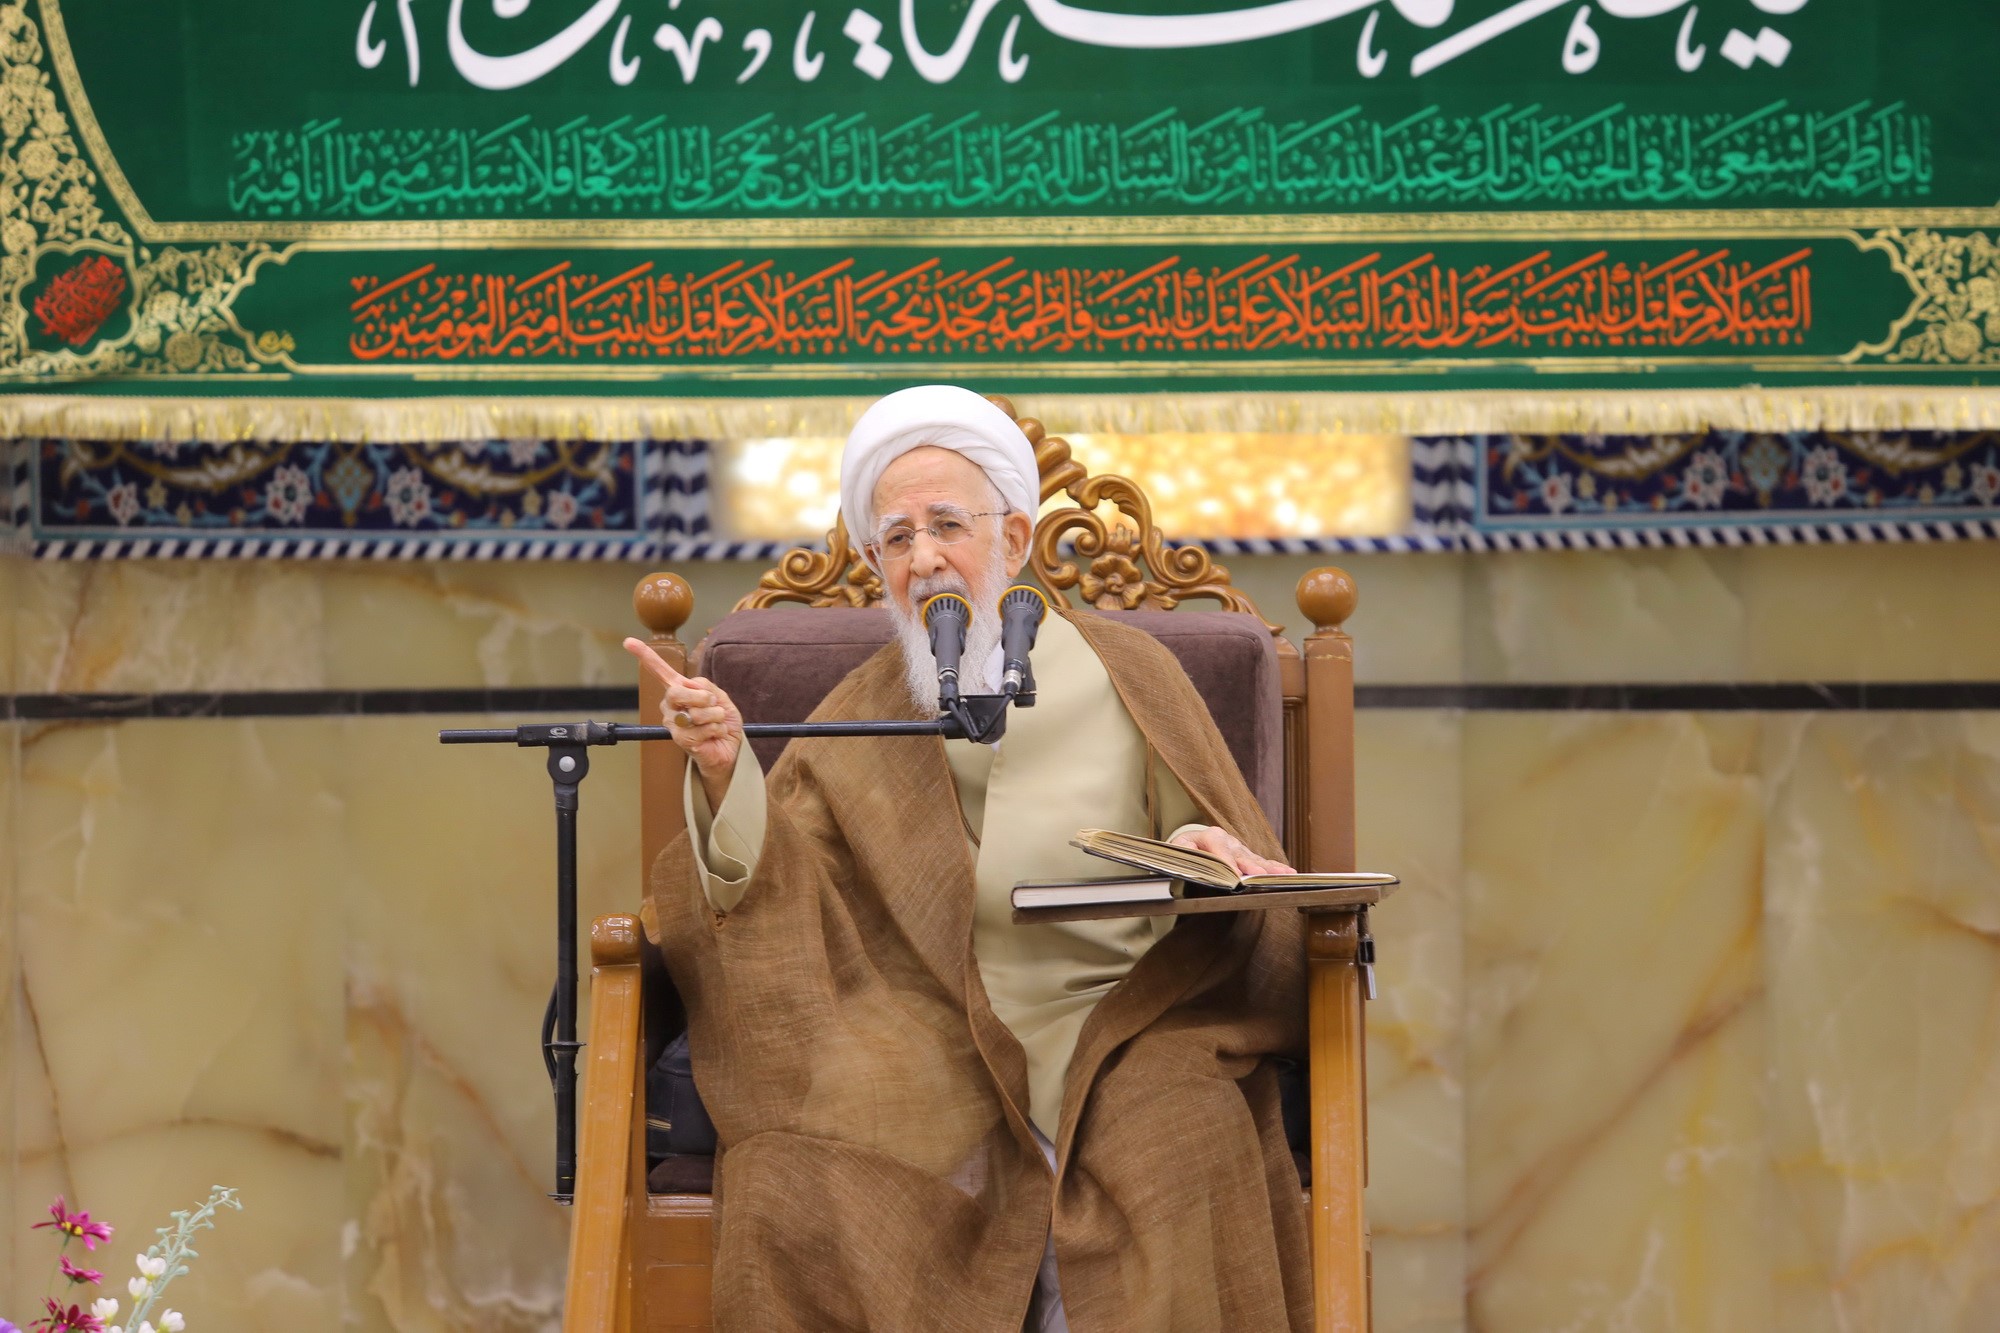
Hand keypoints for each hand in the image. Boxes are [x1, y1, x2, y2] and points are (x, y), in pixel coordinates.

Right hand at [622, 638, 742, 803]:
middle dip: (703, 698)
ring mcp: (673, 723)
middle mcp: (670, 706)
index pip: (660, 671)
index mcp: (679, 690)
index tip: (628, 641)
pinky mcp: (680, 739)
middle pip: (677, 691)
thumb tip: (690, 685)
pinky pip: (703, 727)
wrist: (729, 748)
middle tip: (713, 705)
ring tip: (716, 723)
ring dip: (716, 716)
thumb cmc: (722, 721)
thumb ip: (705, 686)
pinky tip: (714, 735)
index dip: (645, 655)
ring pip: (697, 712)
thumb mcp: (720, 697)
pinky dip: (717, 729)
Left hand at [1169, 825, 1293, 877]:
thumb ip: (1183, 854)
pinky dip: (1274, 868)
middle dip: (1251, 866)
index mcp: (1208, 836)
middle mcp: (1227, 840)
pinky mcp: (1246, 856)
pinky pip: (1262, 862)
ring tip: (1283, 874)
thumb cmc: (1183, 851)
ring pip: (1254, 859)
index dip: (1227, 863)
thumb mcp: (1177, 850)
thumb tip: (1190, 861)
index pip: (1218, 847)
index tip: (1235, 877)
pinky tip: (1288, 873)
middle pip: (1240, 855)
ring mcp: (1238, 848)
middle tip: (1259, 877)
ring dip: (1268, 868)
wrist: (1189, 846)